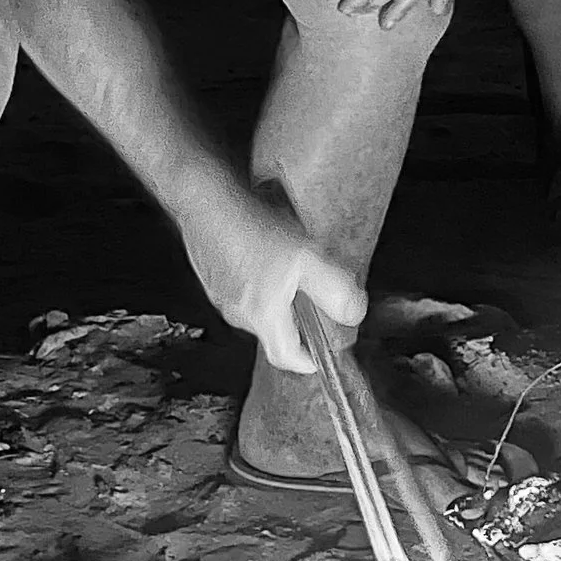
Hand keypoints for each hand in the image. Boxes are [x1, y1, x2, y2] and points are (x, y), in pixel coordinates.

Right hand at [179, 180, 366, 374]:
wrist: (207, 200)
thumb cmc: (251, 227)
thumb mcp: (308, 258)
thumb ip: (336, 291)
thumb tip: (353, 314)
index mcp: (262, 316)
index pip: (287, 358)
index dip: (308, 360)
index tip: (322, 354)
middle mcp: (237, 313)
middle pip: (275, 331)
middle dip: (298, 318)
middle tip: (315, 293)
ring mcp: (221, 295)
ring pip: (259, 308)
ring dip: (279, 295)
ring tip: (291, 263)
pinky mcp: (213, 276)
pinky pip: (243, 288)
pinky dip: (260, 278)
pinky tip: (267, 249)